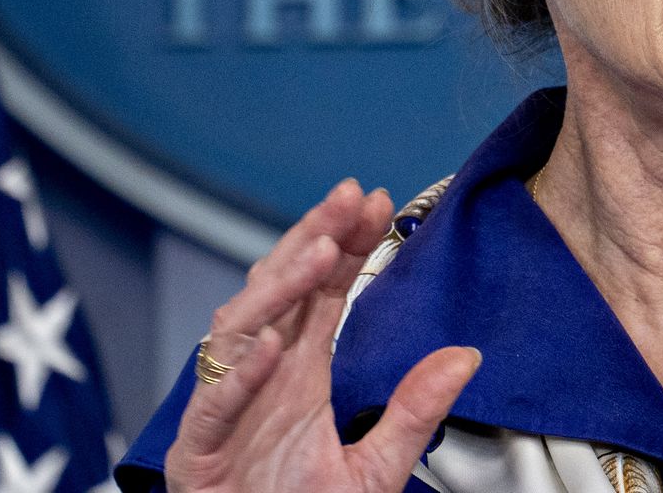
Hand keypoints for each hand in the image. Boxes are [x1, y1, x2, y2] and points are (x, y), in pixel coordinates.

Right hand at [164, 179, 481, 492]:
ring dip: (279, 290)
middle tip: (350, 197)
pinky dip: (240, 373)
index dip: (345, 245)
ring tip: (320, 254)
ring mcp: (227, 409)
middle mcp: (260, 378)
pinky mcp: (197, 450)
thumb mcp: (374, 467)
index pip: (320, 292)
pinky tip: (270, 345)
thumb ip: (413, 411)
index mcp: (297, 374)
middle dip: (314, 239)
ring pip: (240, 331)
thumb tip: (465, 356)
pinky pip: (215, 404)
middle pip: (281, 291)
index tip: (375, 203)